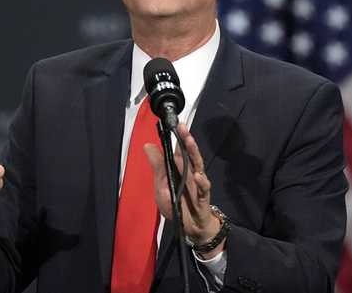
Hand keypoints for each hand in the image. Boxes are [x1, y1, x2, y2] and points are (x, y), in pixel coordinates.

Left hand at [144, 123, 223, 258]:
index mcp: (179, 168)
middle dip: (186, 139)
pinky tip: (197, 175)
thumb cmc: (176, 204)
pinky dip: (201, 181)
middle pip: (189, 153)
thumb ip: (157, 167)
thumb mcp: (161, 186)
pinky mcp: (203, 196)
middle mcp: (190, 172)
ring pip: (198, 164)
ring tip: (189, 141)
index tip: (173, 123)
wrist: (190, 227)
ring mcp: (198, 183)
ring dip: (194, 153)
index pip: (178, 150)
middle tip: (181, 126)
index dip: (177, 137)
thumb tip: (147, 145)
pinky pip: (204, 187)